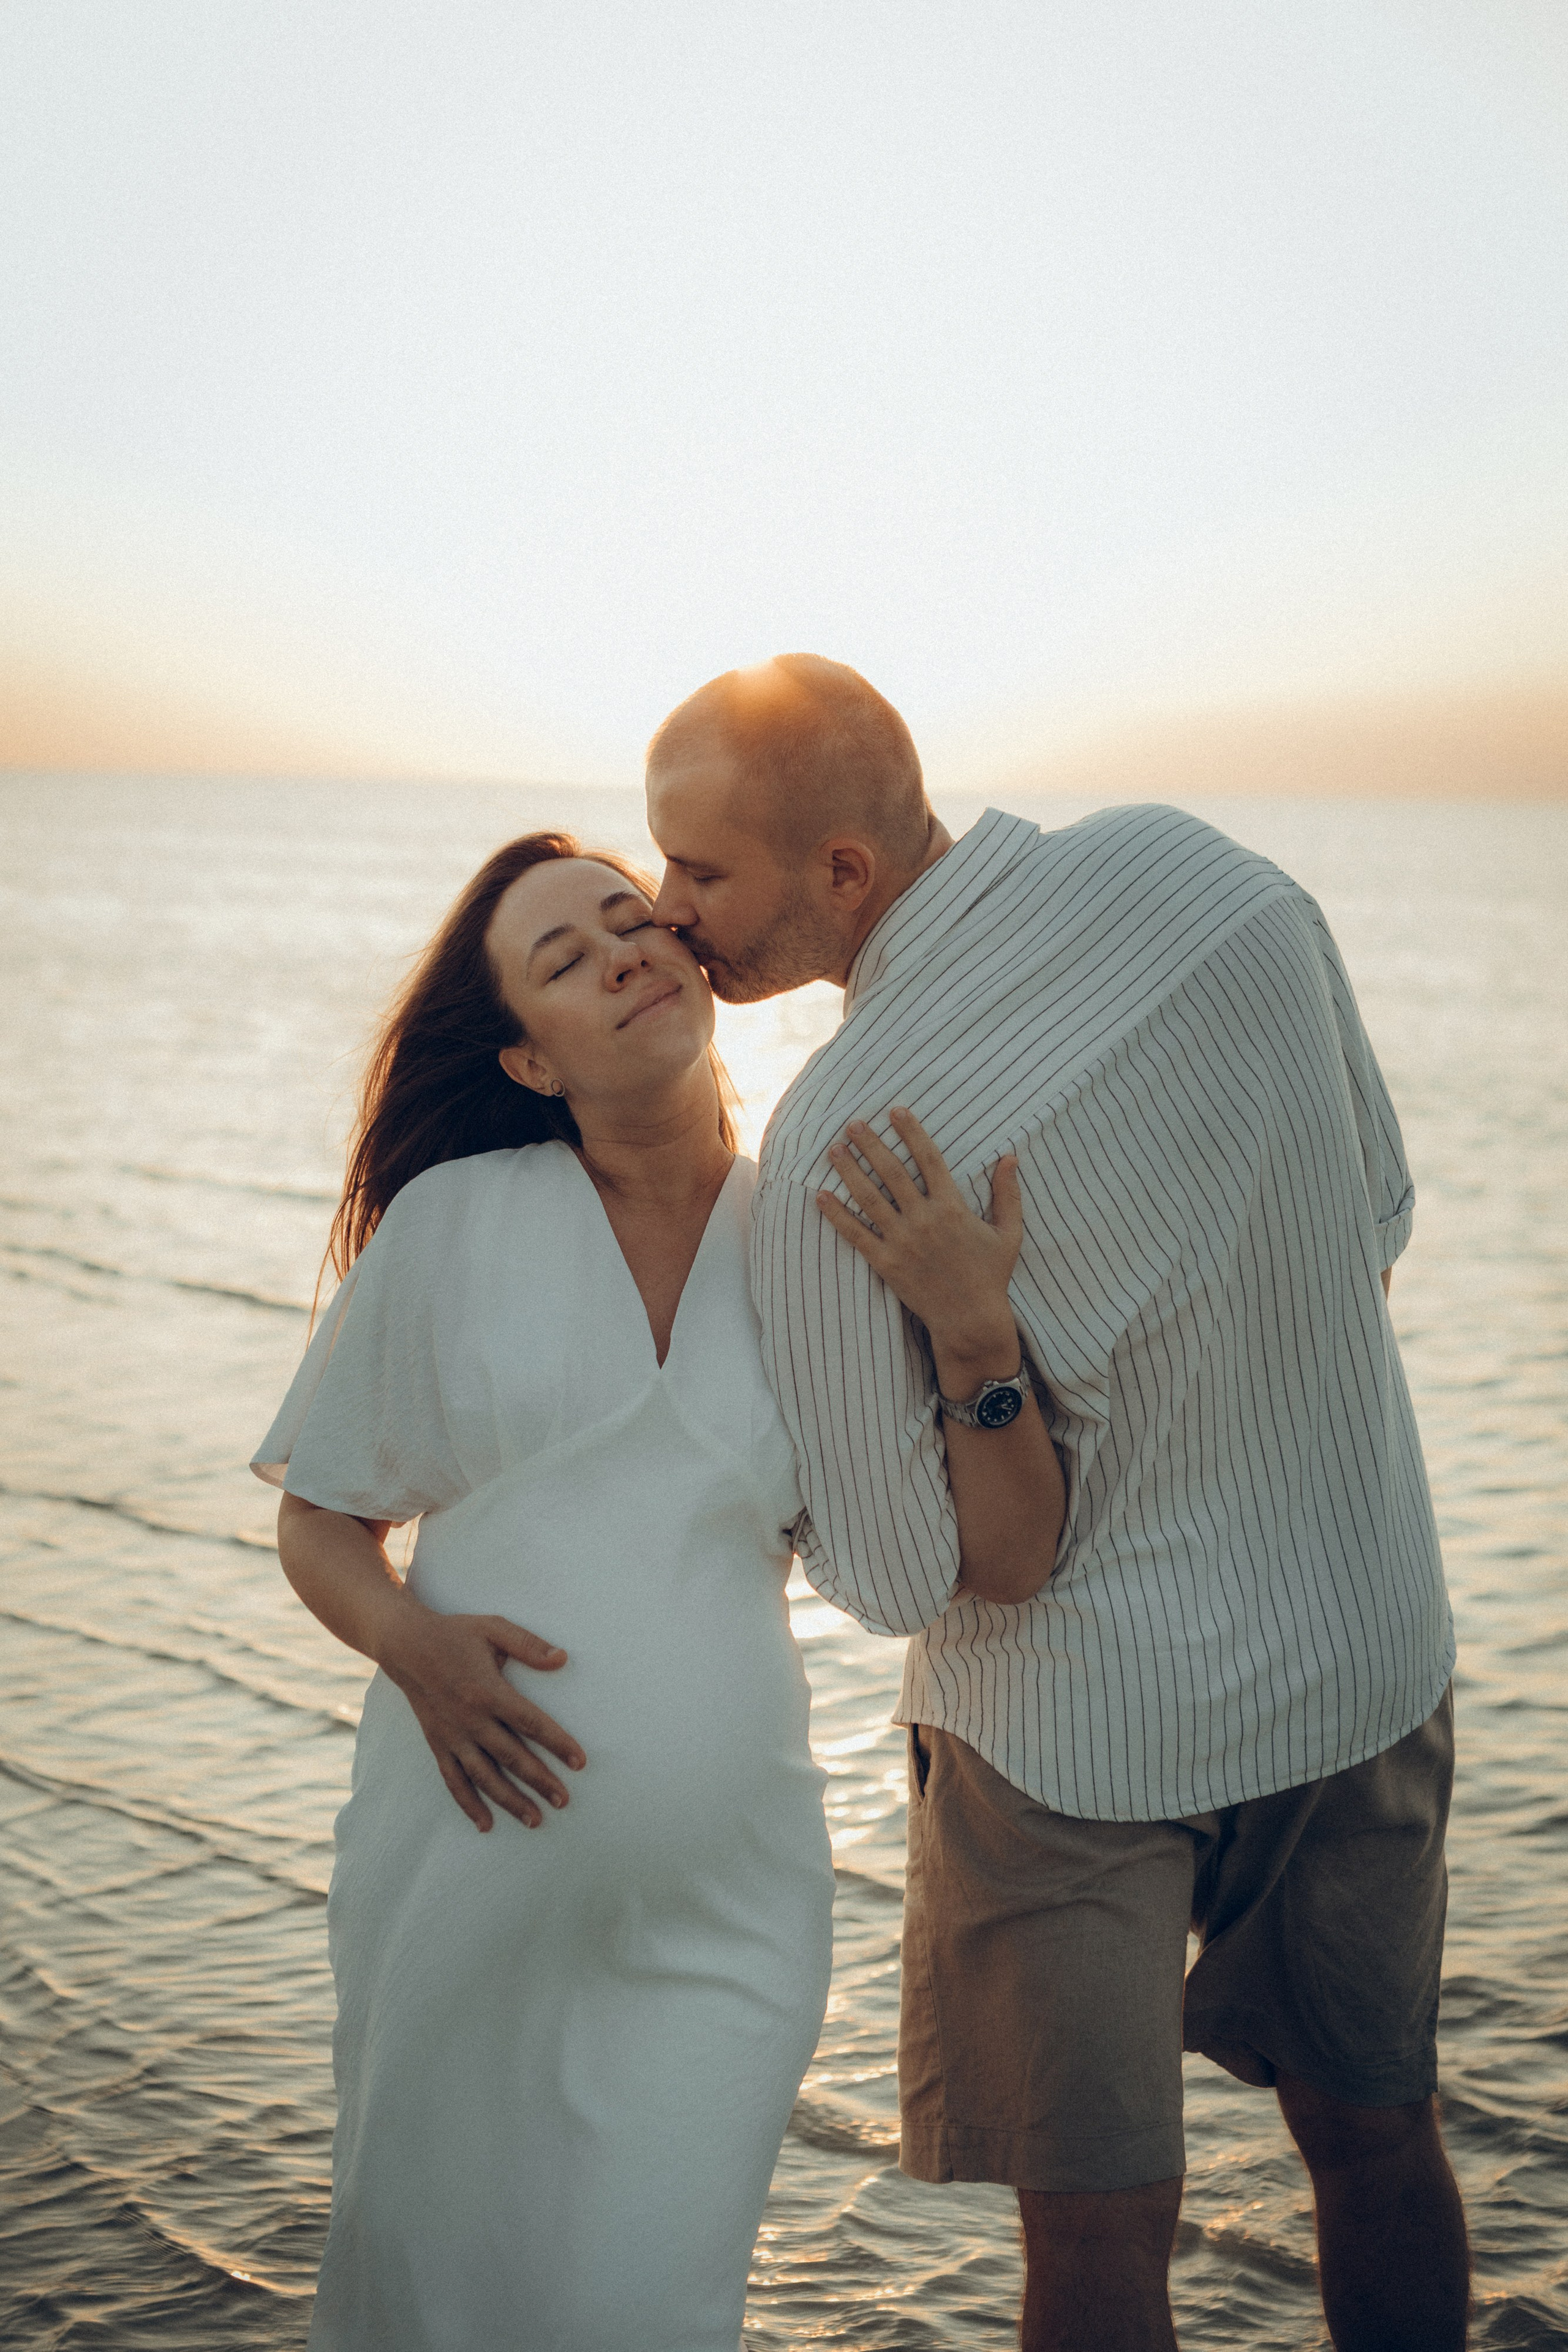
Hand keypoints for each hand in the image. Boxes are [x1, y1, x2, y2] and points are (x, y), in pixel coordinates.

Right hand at [378, 1607, 585, 1833]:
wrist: (406, 1645)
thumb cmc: (455, 1634)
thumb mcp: (493, 1628)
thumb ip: (529, 1644)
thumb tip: (563, 1658)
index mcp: (488, 1690)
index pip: (530, 1722)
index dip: (557, 1743)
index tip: (579, 1762)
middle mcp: (470, 1719)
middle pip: (511, 1756)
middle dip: (539, 1781)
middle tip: (564, 1801)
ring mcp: (452, 1735)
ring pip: (484, 1776)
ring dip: (509, 1800)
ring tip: (535, 1820)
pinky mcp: (438, 1744)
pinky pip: (453, 1780)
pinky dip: (468, 1803)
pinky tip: (485, 1824)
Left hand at [816, 1107, 1023, 1389]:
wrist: (970, 1319)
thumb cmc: (991, 1275)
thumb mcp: (1008, 1233)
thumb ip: (1008, 1193)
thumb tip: (1011, 1157)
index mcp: (952, 1207)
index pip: (928, 1158)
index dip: (911, 1132)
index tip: (896, 1110)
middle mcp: (924, 1220)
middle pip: (892, 1172)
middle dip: (871, 1144)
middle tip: (853, 1123)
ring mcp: (903, 1242)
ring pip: (869, 1198)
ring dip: (849, 1171)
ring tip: (833, 1149)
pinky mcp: (886, 1264)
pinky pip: (856, 1235)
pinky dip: (837, 1215)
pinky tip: (821, 1195)